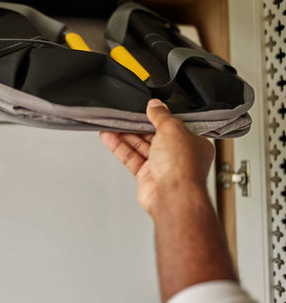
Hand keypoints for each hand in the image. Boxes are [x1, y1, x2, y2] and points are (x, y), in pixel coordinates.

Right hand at [99, 99, 214, 215]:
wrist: (173, 197)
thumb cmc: (183, 167)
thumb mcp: (173, 129)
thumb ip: (161, 115)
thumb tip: (155, 105)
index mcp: (193, 143)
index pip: (174, 125)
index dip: (159, 116)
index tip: (146, 108)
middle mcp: (178, 155)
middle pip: (154, 135)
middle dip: (138, 125)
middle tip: (124, 115)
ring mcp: (161, 166)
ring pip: (140, 146)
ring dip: (125, 135)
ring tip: (111, 123)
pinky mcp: (146, 176)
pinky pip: (130, 158)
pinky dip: (119, 147)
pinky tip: (109, 137)